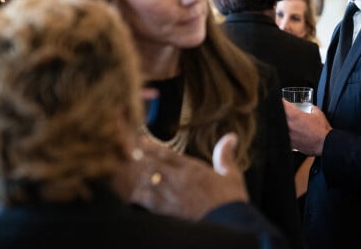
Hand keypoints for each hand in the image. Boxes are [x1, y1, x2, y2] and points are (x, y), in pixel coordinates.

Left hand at [129, 133, 248, 219]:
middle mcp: (179, 180)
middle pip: (151, 166)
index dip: (151, 146)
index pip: (167, 153)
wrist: (230, 224)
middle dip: (140, 161)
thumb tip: (231, 137)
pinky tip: (135, 197)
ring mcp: (172, 197)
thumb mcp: (232, 174)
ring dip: (138, 179)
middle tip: (129, 156)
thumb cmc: (231, 200)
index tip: (140, 141)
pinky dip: (139, 198)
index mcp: (193, 169)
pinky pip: (146, 203)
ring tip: (130, 176)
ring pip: (145, 183)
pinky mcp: (168, 213)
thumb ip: (225, 155)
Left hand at [283, 99, 331, 155]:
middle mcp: (289, 125)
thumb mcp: (318, 113)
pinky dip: (287, 135)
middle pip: (278, 116)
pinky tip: (292, 134)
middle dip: (281, 114)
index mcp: (294, 115)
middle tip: (287, 114)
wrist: (325, 144)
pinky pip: (285, 138)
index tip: (282, 102)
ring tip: (291, 126)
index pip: (282, 105)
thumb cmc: (322, 130)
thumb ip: (311, 108)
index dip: (281, 102)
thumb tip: (310, 107)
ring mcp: (288, 135)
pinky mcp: (290, 144)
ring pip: (280, 127)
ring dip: (283, 125)